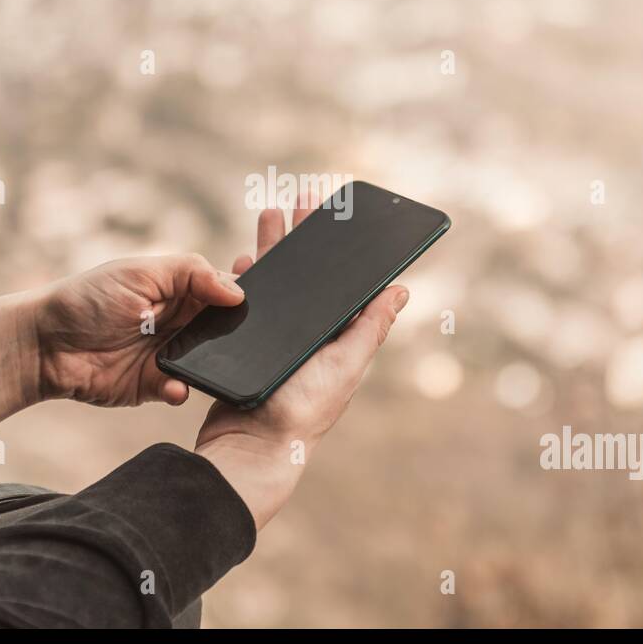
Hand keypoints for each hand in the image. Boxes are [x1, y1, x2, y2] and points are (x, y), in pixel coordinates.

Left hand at [0, 254, 243, 430]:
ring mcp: (168, 353)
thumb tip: (237, 291)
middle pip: (222, 329)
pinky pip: (180, 388)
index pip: (223, 290)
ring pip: (207, 362)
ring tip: (212, 364)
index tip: (261, 303)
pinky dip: (181, 388)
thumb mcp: (140, 272)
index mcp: (178, 288)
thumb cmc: (87, 298)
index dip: (242, 296)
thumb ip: (191, 274)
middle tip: (248, 340)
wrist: (43, 345)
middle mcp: (178, 320)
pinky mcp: (153, 384)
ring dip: (212, 364)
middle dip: (234, 335)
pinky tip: (175, 386)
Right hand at [195, 189, 408, 530]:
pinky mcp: (245, 347)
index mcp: (335, 337)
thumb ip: (370, 327)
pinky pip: (245, 305)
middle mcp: (307, 336)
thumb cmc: (302, 410)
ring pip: (275, 284)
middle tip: (302, 196)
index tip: (337, 214)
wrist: (250, 446)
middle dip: (302, 236)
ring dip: (272, 249)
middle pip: (306, 276)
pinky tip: (241, 261)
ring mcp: (274, 341)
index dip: (338, 248)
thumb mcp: (344, 364)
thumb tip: (401, 288)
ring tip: (268, 213)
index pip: (340, 282)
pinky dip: (244, 281)